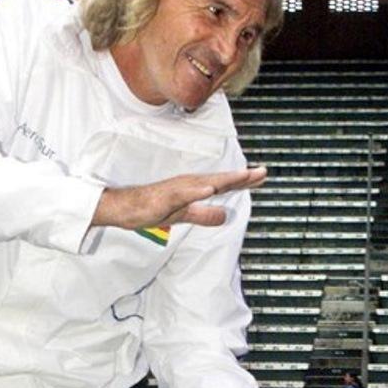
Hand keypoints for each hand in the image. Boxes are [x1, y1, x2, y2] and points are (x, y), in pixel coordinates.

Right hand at [91, 166, 267, 231]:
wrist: (124, 208)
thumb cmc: (151, 208)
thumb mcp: (184, 215)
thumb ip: (205, 215)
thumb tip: (225, 215)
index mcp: (195, 189)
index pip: (224, 184)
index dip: (244, 180)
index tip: (263, 175)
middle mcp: (189, 185)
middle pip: (220, 180)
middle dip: (242, 176)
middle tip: (262, 172)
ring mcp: (177, 190)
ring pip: (205, 183)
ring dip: (224, 179)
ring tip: (243, 176)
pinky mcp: (165, 197)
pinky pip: (182, 194)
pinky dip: (197, 191)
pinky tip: (209, 189)